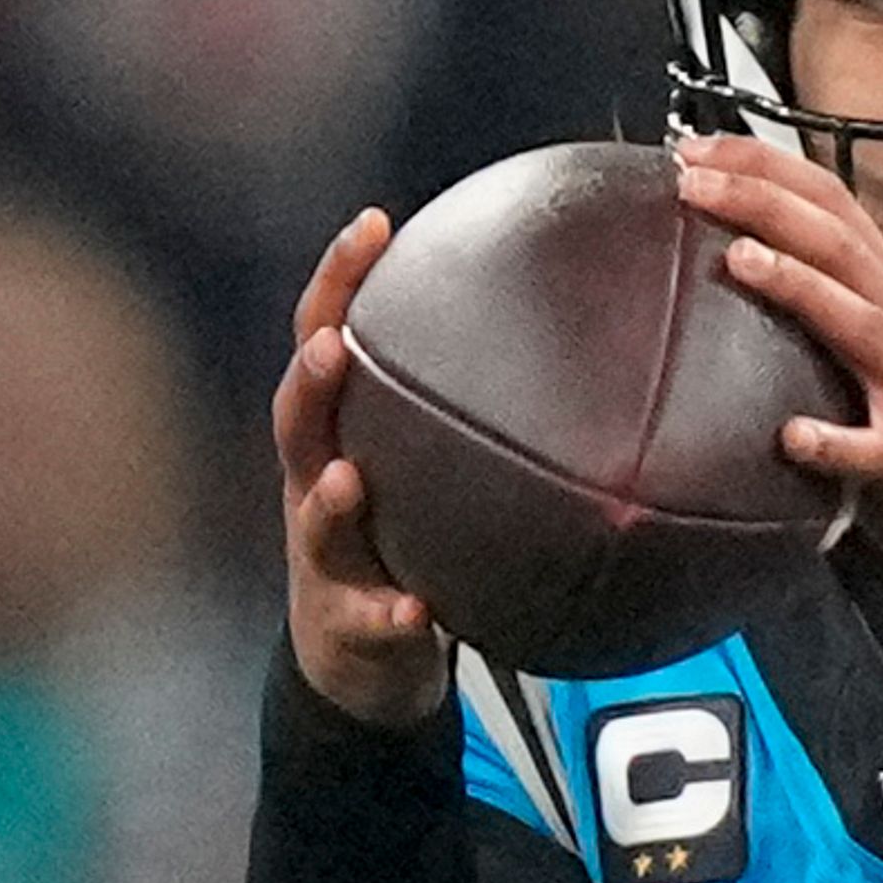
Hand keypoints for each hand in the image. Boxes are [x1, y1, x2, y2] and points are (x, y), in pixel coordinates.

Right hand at [272, 214, 449, 731]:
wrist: (359, 657)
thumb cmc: (404, 541)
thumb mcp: (430, 469)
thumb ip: (471, 409)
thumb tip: (586, 334)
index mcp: (340, 433)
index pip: (326, 338)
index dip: (340, 283)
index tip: (374, 225)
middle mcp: (316, 483)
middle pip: (296, 419)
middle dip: (310, 380)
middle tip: (333, 346)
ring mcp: (324, 555)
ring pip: (316, 519)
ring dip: (331, 499)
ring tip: (350, 481)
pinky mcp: (347, 623)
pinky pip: (367, 618)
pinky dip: (390, 614)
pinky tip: (416, 611)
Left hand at [677, 140, 882, 646]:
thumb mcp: (877, 375)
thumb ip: (825, 329)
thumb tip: (740, 285)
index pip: (834, 210)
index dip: (769, 169)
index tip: (696, 148)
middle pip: (843, 245)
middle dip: (769, 201)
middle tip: (695, 178)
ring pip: (865, 324)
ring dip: (802, 288)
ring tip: (739, 259)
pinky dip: (840, 444)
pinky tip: (793, 437)